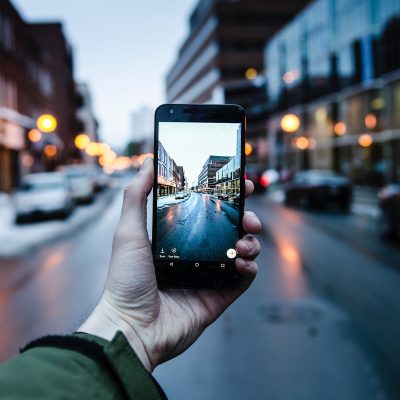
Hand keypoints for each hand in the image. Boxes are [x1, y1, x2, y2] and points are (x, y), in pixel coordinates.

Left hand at [79, 157, 260, 370]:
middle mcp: (196, 253)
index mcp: (179, 237)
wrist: (131, 328)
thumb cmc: (126, 280)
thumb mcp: (128, 231)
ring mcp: (209, 274)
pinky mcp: (219, 296)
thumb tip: (147, 163)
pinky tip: (242, 262)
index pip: (209, 211)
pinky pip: (244, 278)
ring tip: (243, 243)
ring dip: (250, 242)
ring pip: (242, 251)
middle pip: (230, 229)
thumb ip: (136, 196)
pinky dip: (249, 267)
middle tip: (249, 217)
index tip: (240, 186)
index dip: (227, 198)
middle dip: (246, 218)